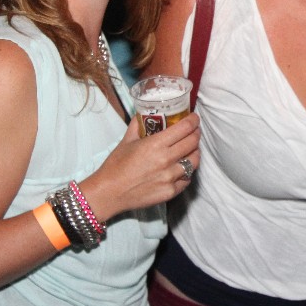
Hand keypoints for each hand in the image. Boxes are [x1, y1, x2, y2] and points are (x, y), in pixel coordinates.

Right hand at [82, 113, 201, 220]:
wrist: (109, 192)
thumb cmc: (116, 165)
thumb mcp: (126, 140)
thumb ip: (138, 125)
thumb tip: (145, 113)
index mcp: (155, 144)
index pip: (184, 128)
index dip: (193, 120)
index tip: (194, 118)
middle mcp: (166, 160)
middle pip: (193, 142)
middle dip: (196, 134)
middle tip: (194, 131)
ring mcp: (170, 177)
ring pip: (194, 161)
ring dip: (195, 152)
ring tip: (191, 149)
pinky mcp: (170, 192)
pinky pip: (187, 179)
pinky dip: (187, 172)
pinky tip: (182, 168)